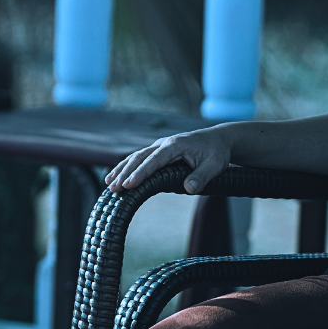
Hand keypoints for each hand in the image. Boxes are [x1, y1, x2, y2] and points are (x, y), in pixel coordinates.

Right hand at [105, 128, 229, 194]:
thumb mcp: (215, 165)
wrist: (219, 140)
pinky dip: (127, 167)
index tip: (129, 185)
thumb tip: (189, 188)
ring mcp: (160, 146)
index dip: (141, 173)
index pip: (155, 160)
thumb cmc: (216, 153)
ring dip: (122, 169)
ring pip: (136, 157)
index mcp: (176, 145)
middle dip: (125, 173)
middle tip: (113, 189)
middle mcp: (164, 143)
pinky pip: (140, 158)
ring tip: (108, 184)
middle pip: (140, 157)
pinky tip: (115, 177)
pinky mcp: (159, 151)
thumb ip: (202, 177)